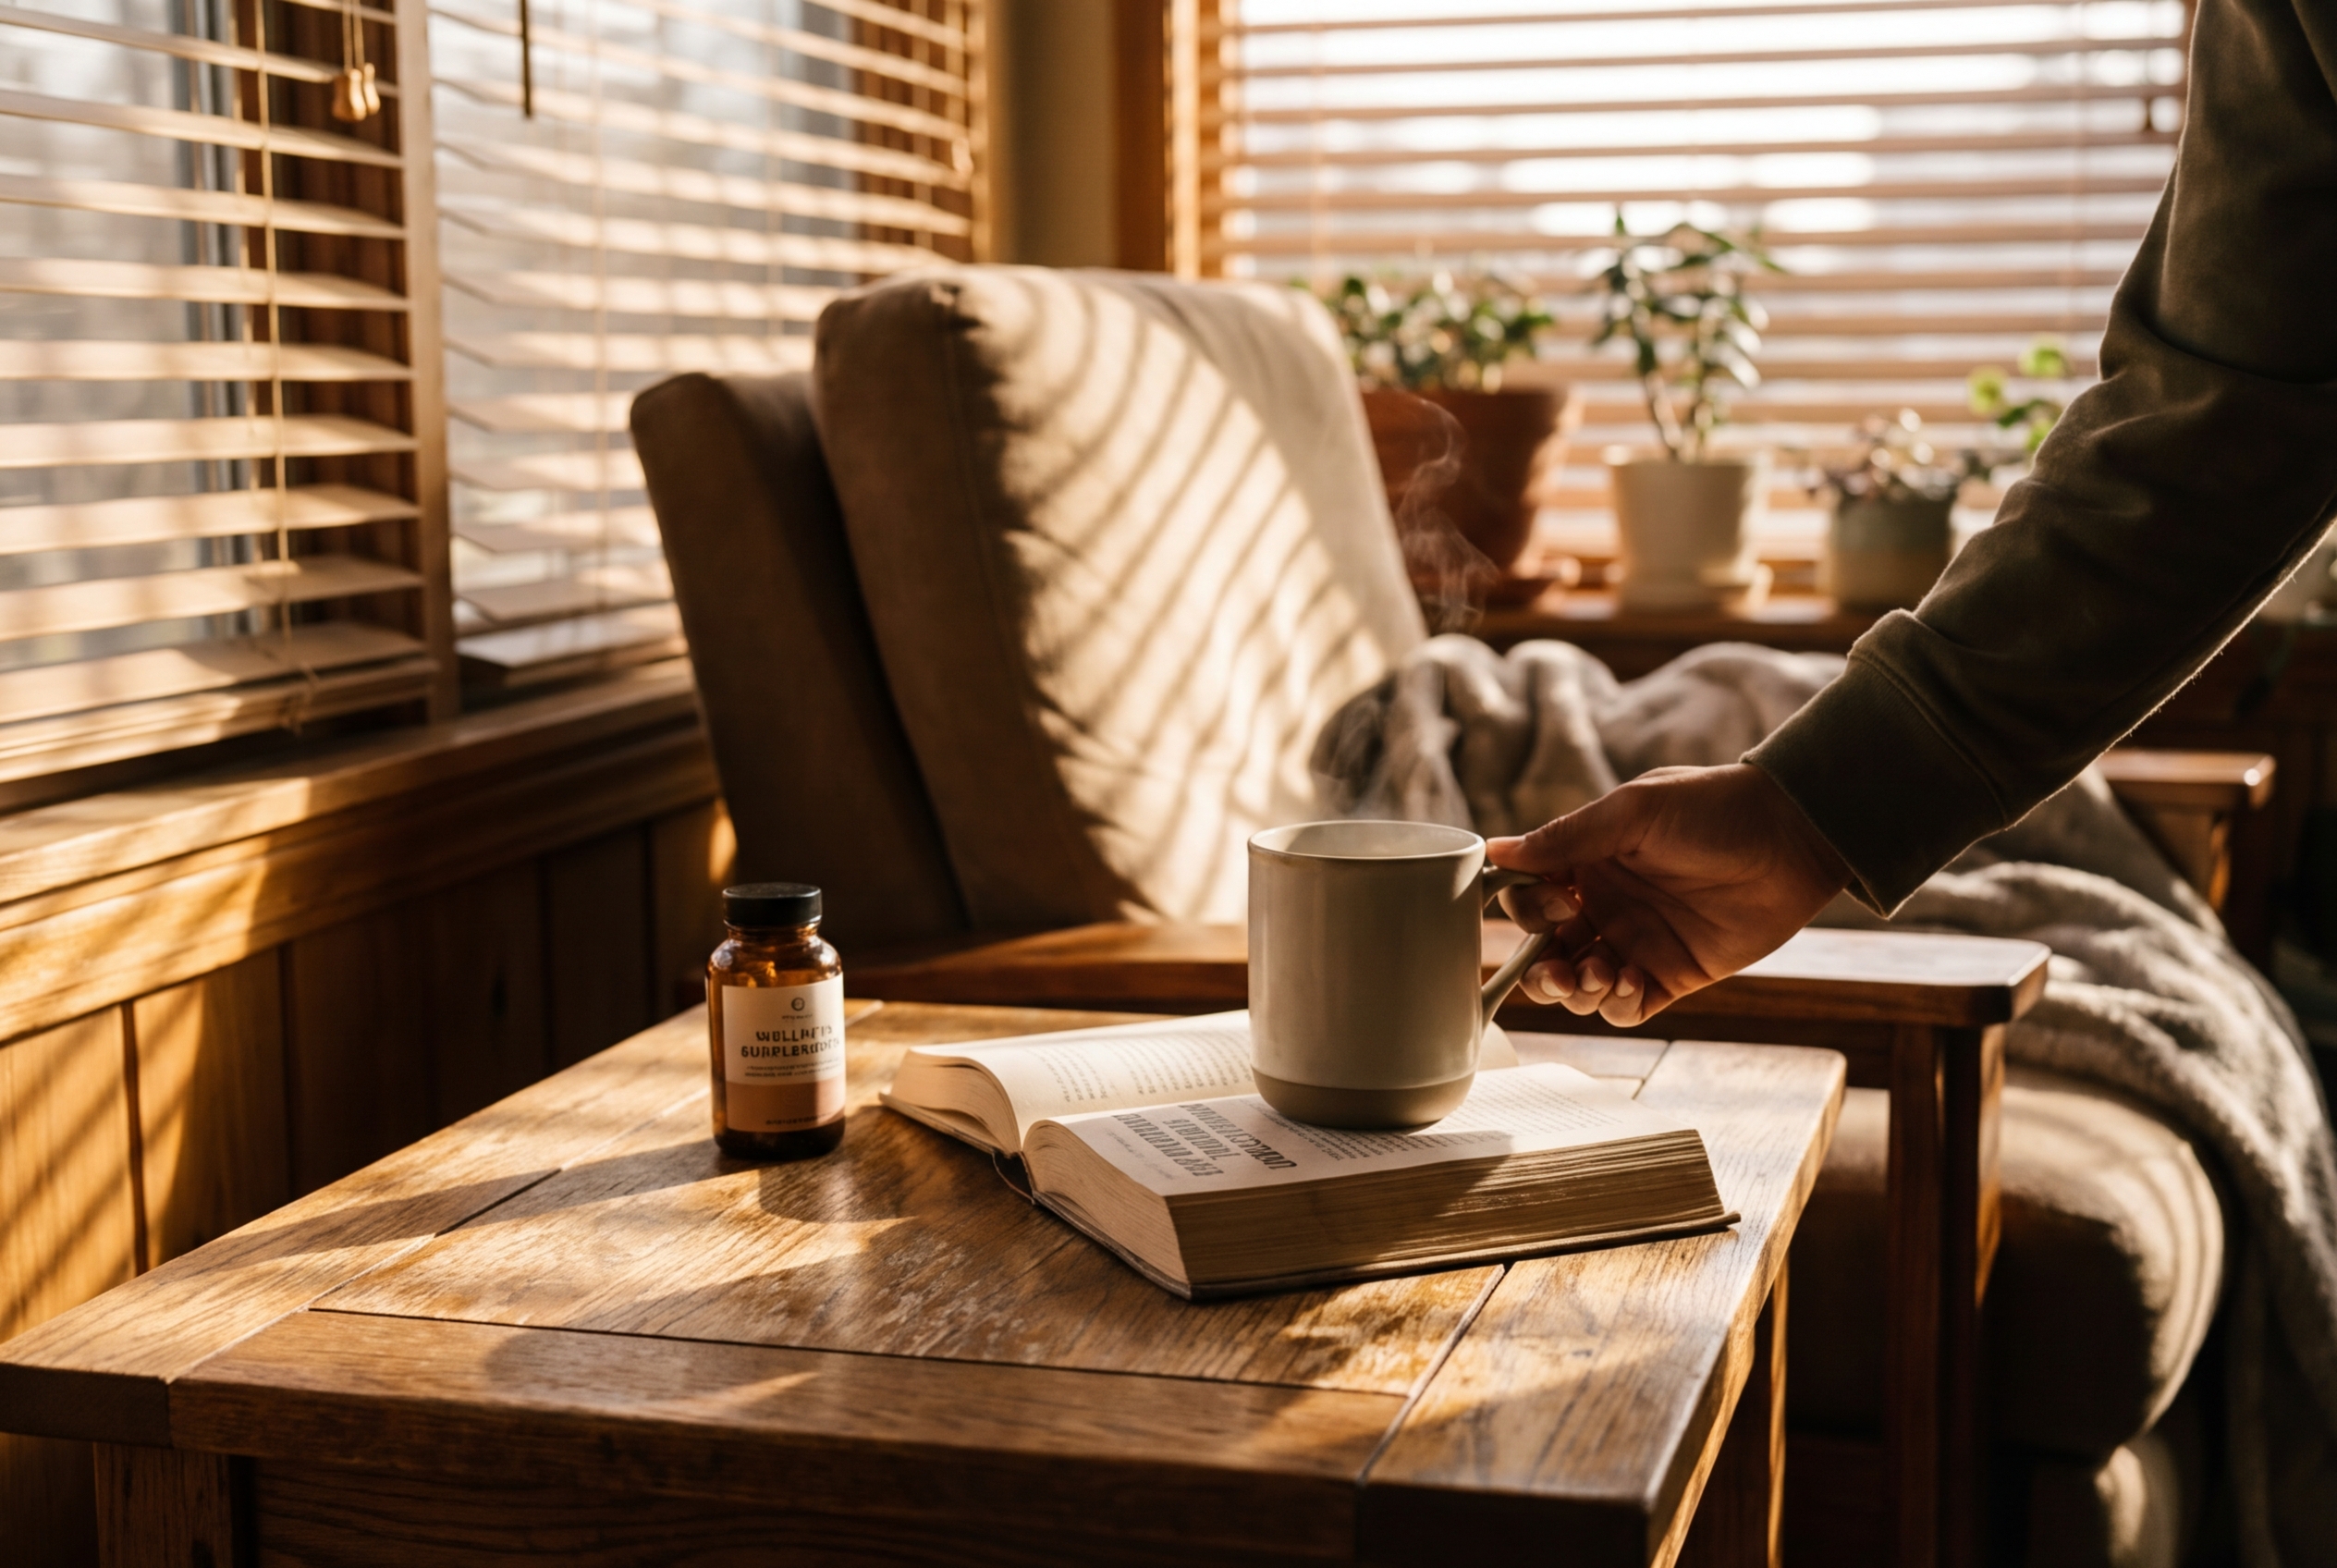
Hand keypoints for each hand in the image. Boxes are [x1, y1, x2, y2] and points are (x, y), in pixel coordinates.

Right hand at [1487, 762, 1851, 1026]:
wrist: (1792, 837)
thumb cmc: (1713, 809)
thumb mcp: (1633, 813)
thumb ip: (1566, 838)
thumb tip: (1498, 851)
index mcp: (1586, 863)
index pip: (1528, 899)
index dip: (1527, 912)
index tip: (1555, 905)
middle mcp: (1602, 906)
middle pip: (1544, 953)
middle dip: (1541, 969)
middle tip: (1561, 967)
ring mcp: (1635, 943)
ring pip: (1579, 987)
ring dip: (1576, 990)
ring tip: (1602, 974)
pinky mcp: (1671, 975)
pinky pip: (1627, 1008)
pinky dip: (1619, 1006)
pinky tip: (1635, 983)